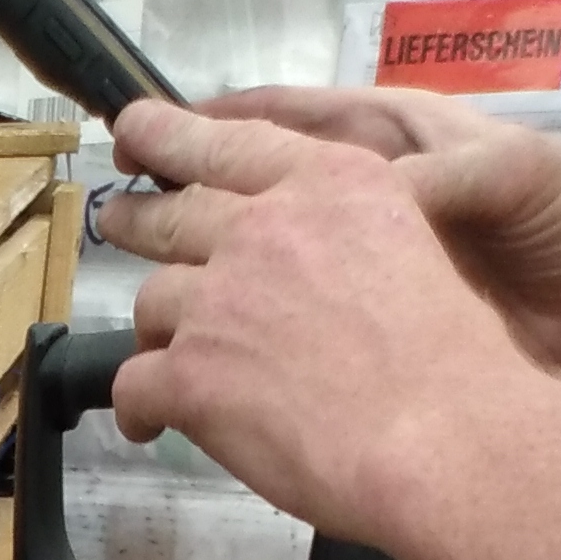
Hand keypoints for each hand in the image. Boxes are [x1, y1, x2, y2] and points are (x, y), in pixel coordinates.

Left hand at [92, 114, 560, 554]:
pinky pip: (134, 382)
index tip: (136, 126)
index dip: (173, 133)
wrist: (439, 433)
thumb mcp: (406, 243)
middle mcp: (267, 225)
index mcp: (330, 181)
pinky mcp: (190, 372)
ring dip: (157, 333)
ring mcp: (220, 298)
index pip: (233, 143)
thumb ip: (339, 234)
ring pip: (153, 301)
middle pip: (175, 214)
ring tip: (168, 363)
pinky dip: (138, 407)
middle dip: (137, 218)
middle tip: (115, 221)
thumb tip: (302, 265)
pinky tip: (154, 423)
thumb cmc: (445, 360)